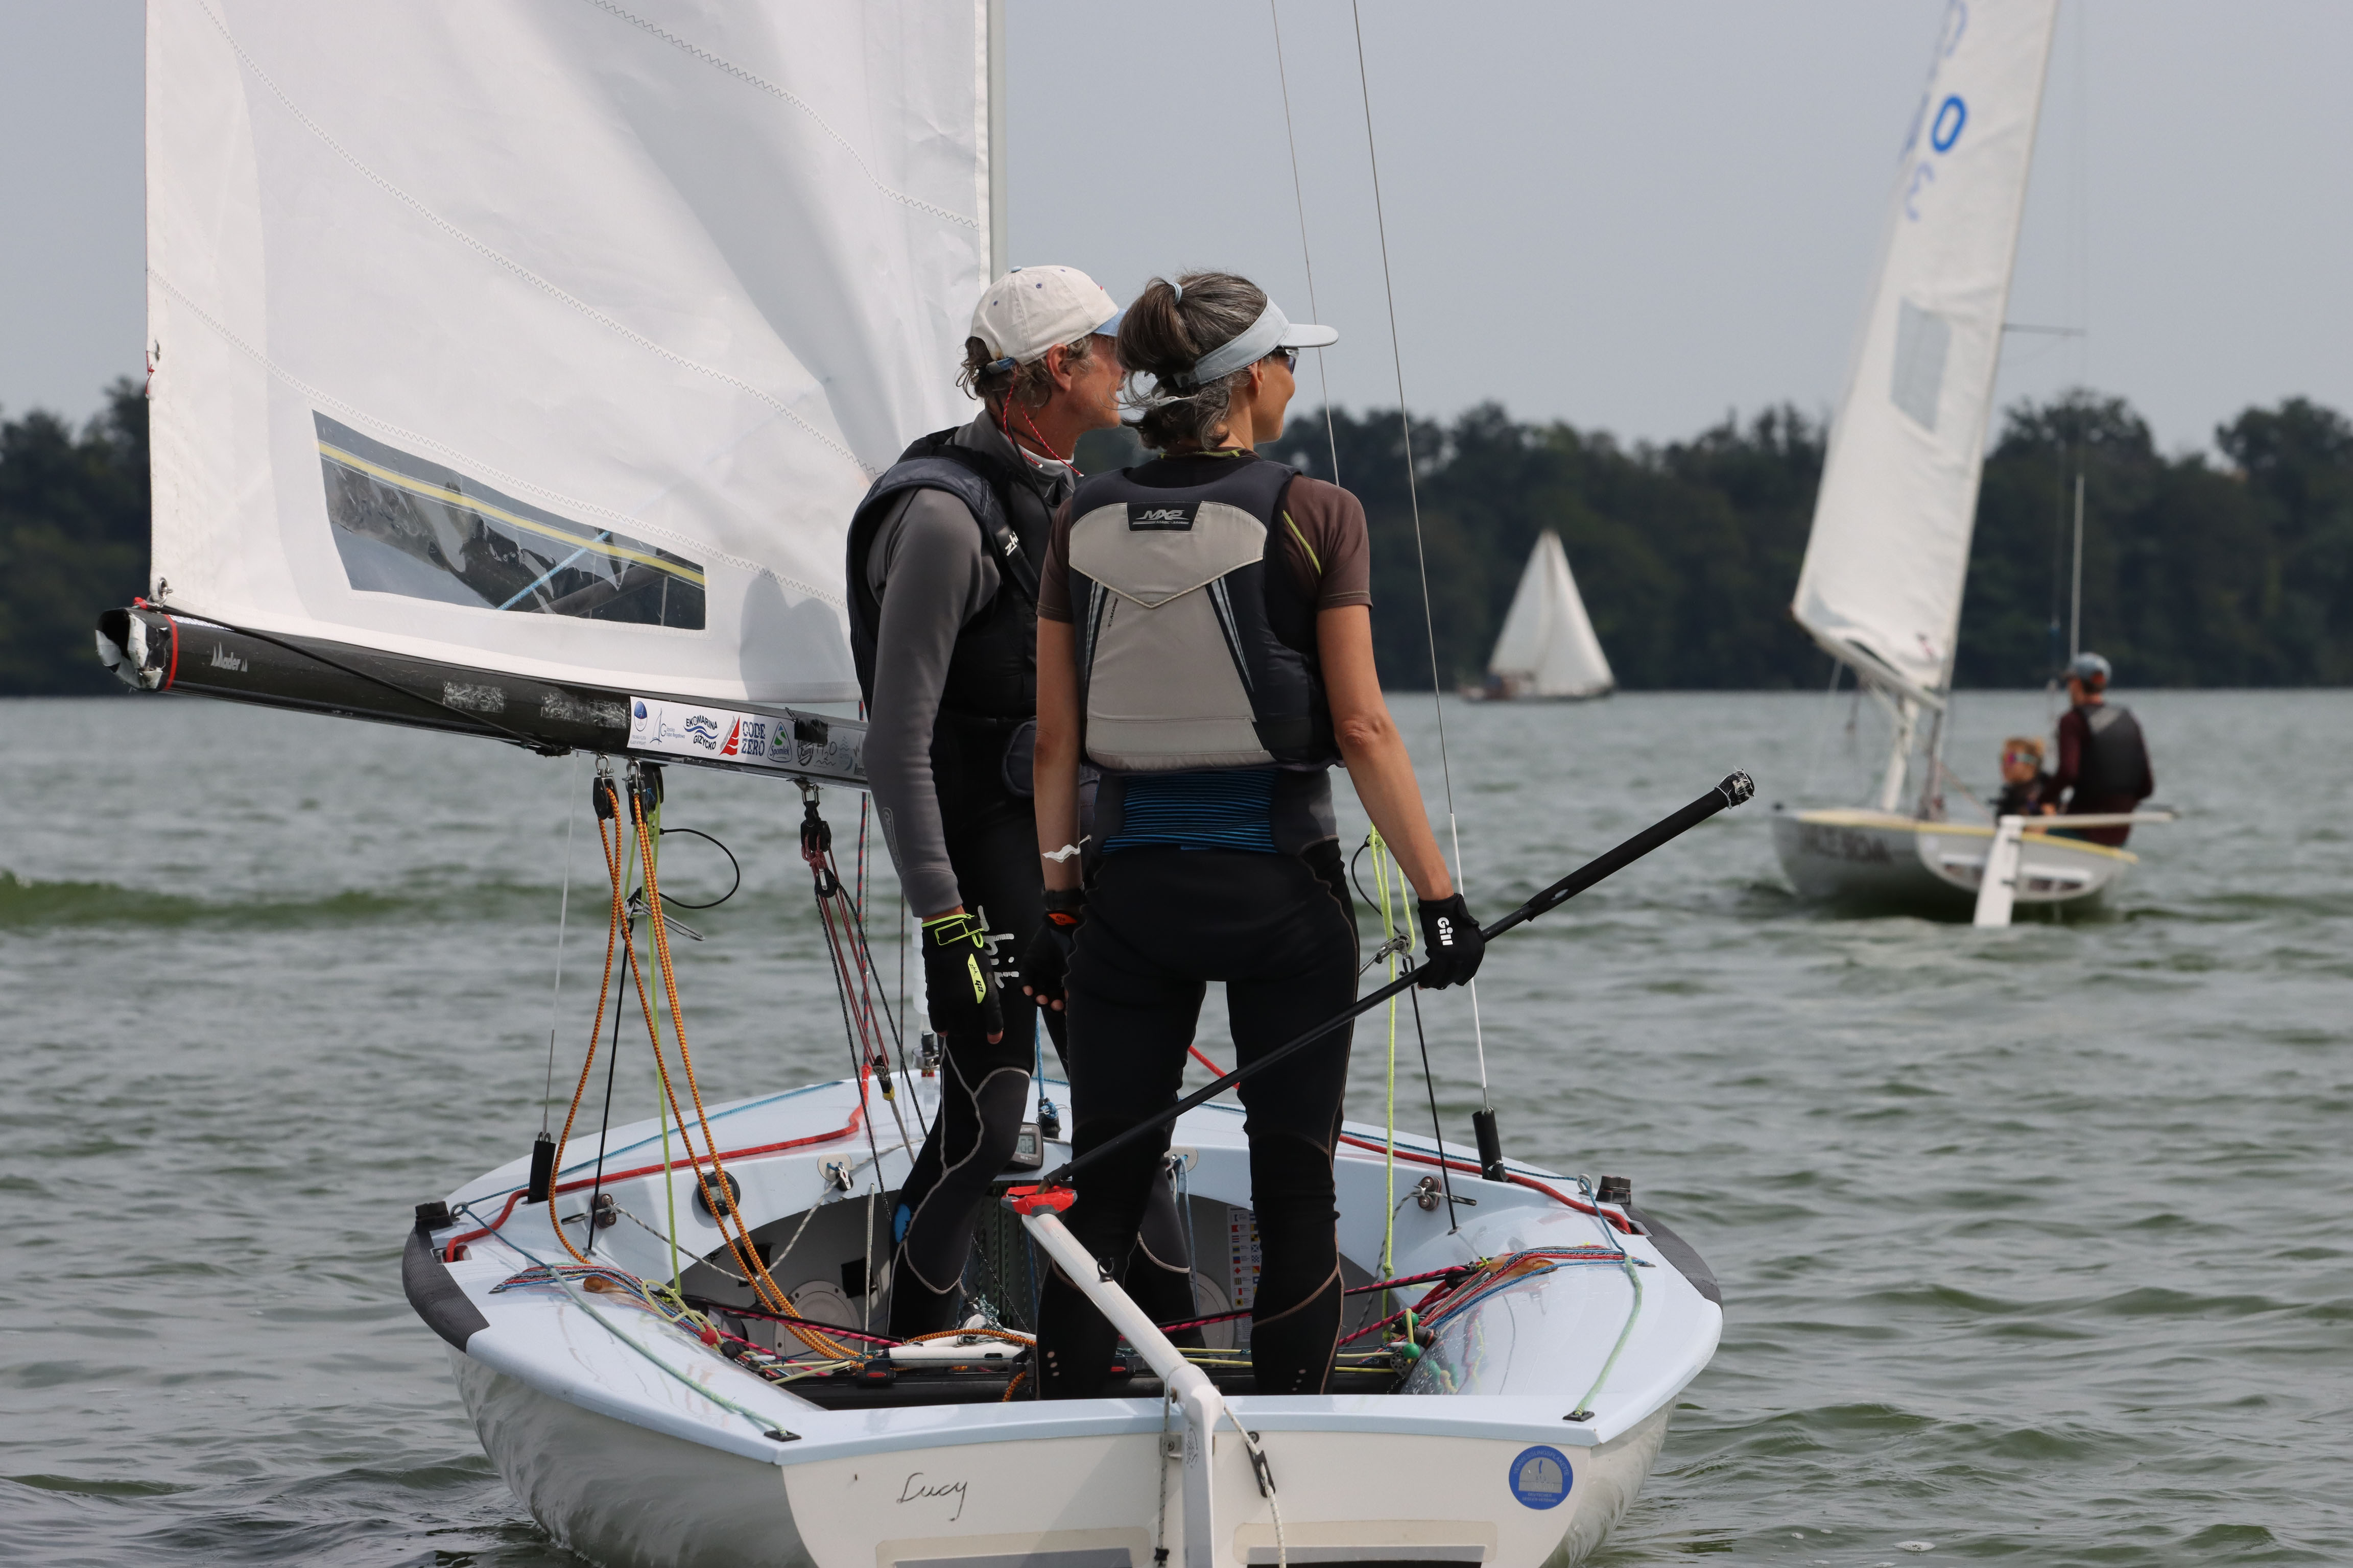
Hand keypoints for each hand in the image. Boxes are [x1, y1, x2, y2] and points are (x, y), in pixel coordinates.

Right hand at [921, 912, 1003, 1042]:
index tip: (994, 1039)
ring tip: (959, 1025)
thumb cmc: (972, 956)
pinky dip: (942, 1029)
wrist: (949, 943)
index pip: (993, 1019)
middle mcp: (968, 1002)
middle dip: (973, 1028)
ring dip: (959, 1030)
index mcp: (985, 993)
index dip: (995, 1032)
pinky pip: (938, 1023)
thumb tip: (986, 1013)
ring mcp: (950, 1003)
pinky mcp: (935, 1000)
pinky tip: (945, 1029)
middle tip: (972, 1023)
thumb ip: (988, 995)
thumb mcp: (987, 974)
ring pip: (956, 1029)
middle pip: (972, 1028)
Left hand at [1021, 890, 1085, 1012]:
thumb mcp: (1077, 964)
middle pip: (1049, 996)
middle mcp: (1051, 977)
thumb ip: (1073, 981)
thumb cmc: (1076, 943)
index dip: (1063, 1006)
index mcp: (1064, 979)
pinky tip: (1028, 991)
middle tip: (1054, 1005)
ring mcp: (1039, 971)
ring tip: (1040, 999)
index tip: (1065, 1011)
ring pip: (1036, 990)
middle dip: (1051, 1003)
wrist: (1066, 923)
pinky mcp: (1029, 963)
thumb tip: (1074, 999)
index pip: (1062, 998)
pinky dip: (1025, 985)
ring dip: (1038, 997)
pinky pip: (1025, 976)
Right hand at [1414, 893, 1484, 989]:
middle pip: (1455, 977)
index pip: (1467, 973)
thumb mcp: (1467, 934)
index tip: (1448, 979)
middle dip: (1444, 981)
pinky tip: (1422, 982)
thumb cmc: (1451, 916)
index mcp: (1478, 951)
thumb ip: (1465, 950)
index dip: (1456, 978)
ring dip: (1434, 983)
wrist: (1442, 905)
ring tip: (1426, 983)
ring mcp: (1455, 956)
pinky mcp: (1441, 955)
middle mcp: (1469, 956)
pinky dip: (1427, 979)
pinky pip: (1433, 973)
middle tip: (1435, 982)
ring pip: (1443, 978)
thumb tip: (1457, 965)